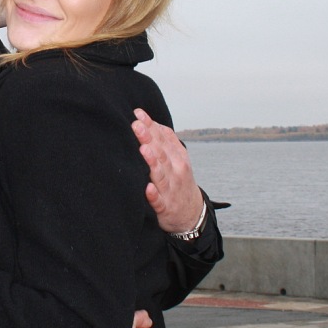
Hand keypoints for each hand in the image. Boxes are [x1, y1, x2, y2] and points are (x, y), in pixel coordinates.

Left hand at [134, 108, 203, 233]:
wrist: (191, 214)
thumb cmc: (179, 180)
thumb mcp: (179, 159)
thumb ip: (166, 140)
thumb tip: (149, 121)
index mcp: (178, 158)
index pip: (163, 139)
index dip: (151, 126)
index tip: (138, 114)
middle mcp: (175, 172)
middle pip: (160, 153)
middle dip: (148, 139)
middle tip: (136, 125)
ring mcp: (170, 190)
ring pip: (160, 175)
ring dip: (152, 163)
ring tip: (143, 150)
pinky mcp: (165, 208)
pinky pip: (159, 202)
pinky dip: (153, 196)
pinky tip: (147, 188)